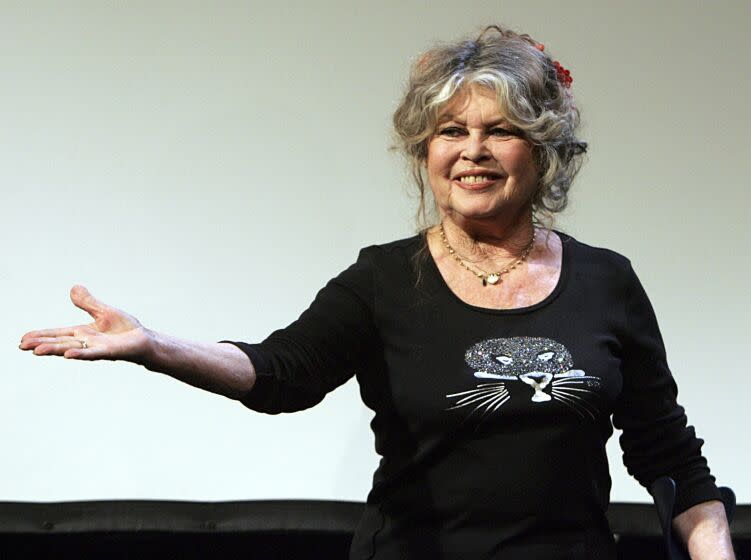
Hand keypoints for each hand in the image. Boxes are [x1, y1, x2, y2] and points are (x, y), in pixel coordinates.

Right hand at [19, 285, 151, 362]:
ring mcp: (96, 349)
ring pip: (71, 349)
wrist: (145, 340)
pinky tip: (67, 355)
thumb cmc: (125, 329)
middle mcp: (86, 343)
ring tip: (36, 351)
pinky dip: (80, 354)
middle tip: (21, 346)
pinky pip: (92, 354)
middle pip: (59, 343)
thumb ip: (88, 302)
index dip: (41, 336)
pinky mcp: (109, 352)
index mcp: (83, 334)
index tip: (23, 339)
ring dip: (54, 350)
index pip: (58, 334)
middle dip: (41, 344)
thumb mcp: (103, 312)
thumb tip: (74, 287)